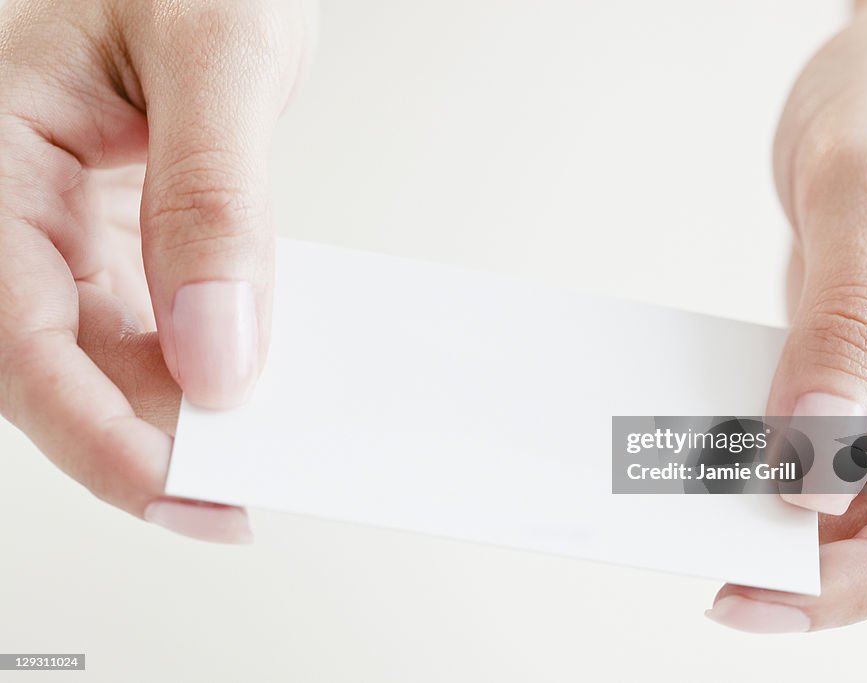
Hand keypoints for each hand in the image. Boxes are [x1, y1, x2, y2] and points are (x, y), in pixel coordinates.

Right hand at [0, 0, 315, 541]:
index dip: (90, 431)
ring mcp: (59, 227)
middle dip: (141, 446)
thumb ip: (213, 200)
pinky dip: (197, 365)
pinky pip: (142, 325)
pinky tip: (251, 386)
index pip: (18, 332)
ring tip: (262, 451)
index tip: (176, 488)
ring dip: (175, 415)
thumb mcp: (217, 57)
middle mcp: (15, 205)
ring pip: (99, 358)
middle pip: (53, 366)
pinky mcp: (111, 237)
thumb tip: (217, 352)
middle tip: (236, 499)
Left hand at [706, 0, 866, 631]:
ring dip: (780, 523)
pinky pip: (817, 436)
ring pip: (857, 495)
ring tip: (690, 525)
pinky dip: (763, 459)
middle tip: (713, 577)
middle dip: (815, 568)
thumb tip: (811, 458)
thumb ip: (851, 321)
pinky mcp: (866, 367)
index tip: (768, 591)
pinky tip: (708, 463)